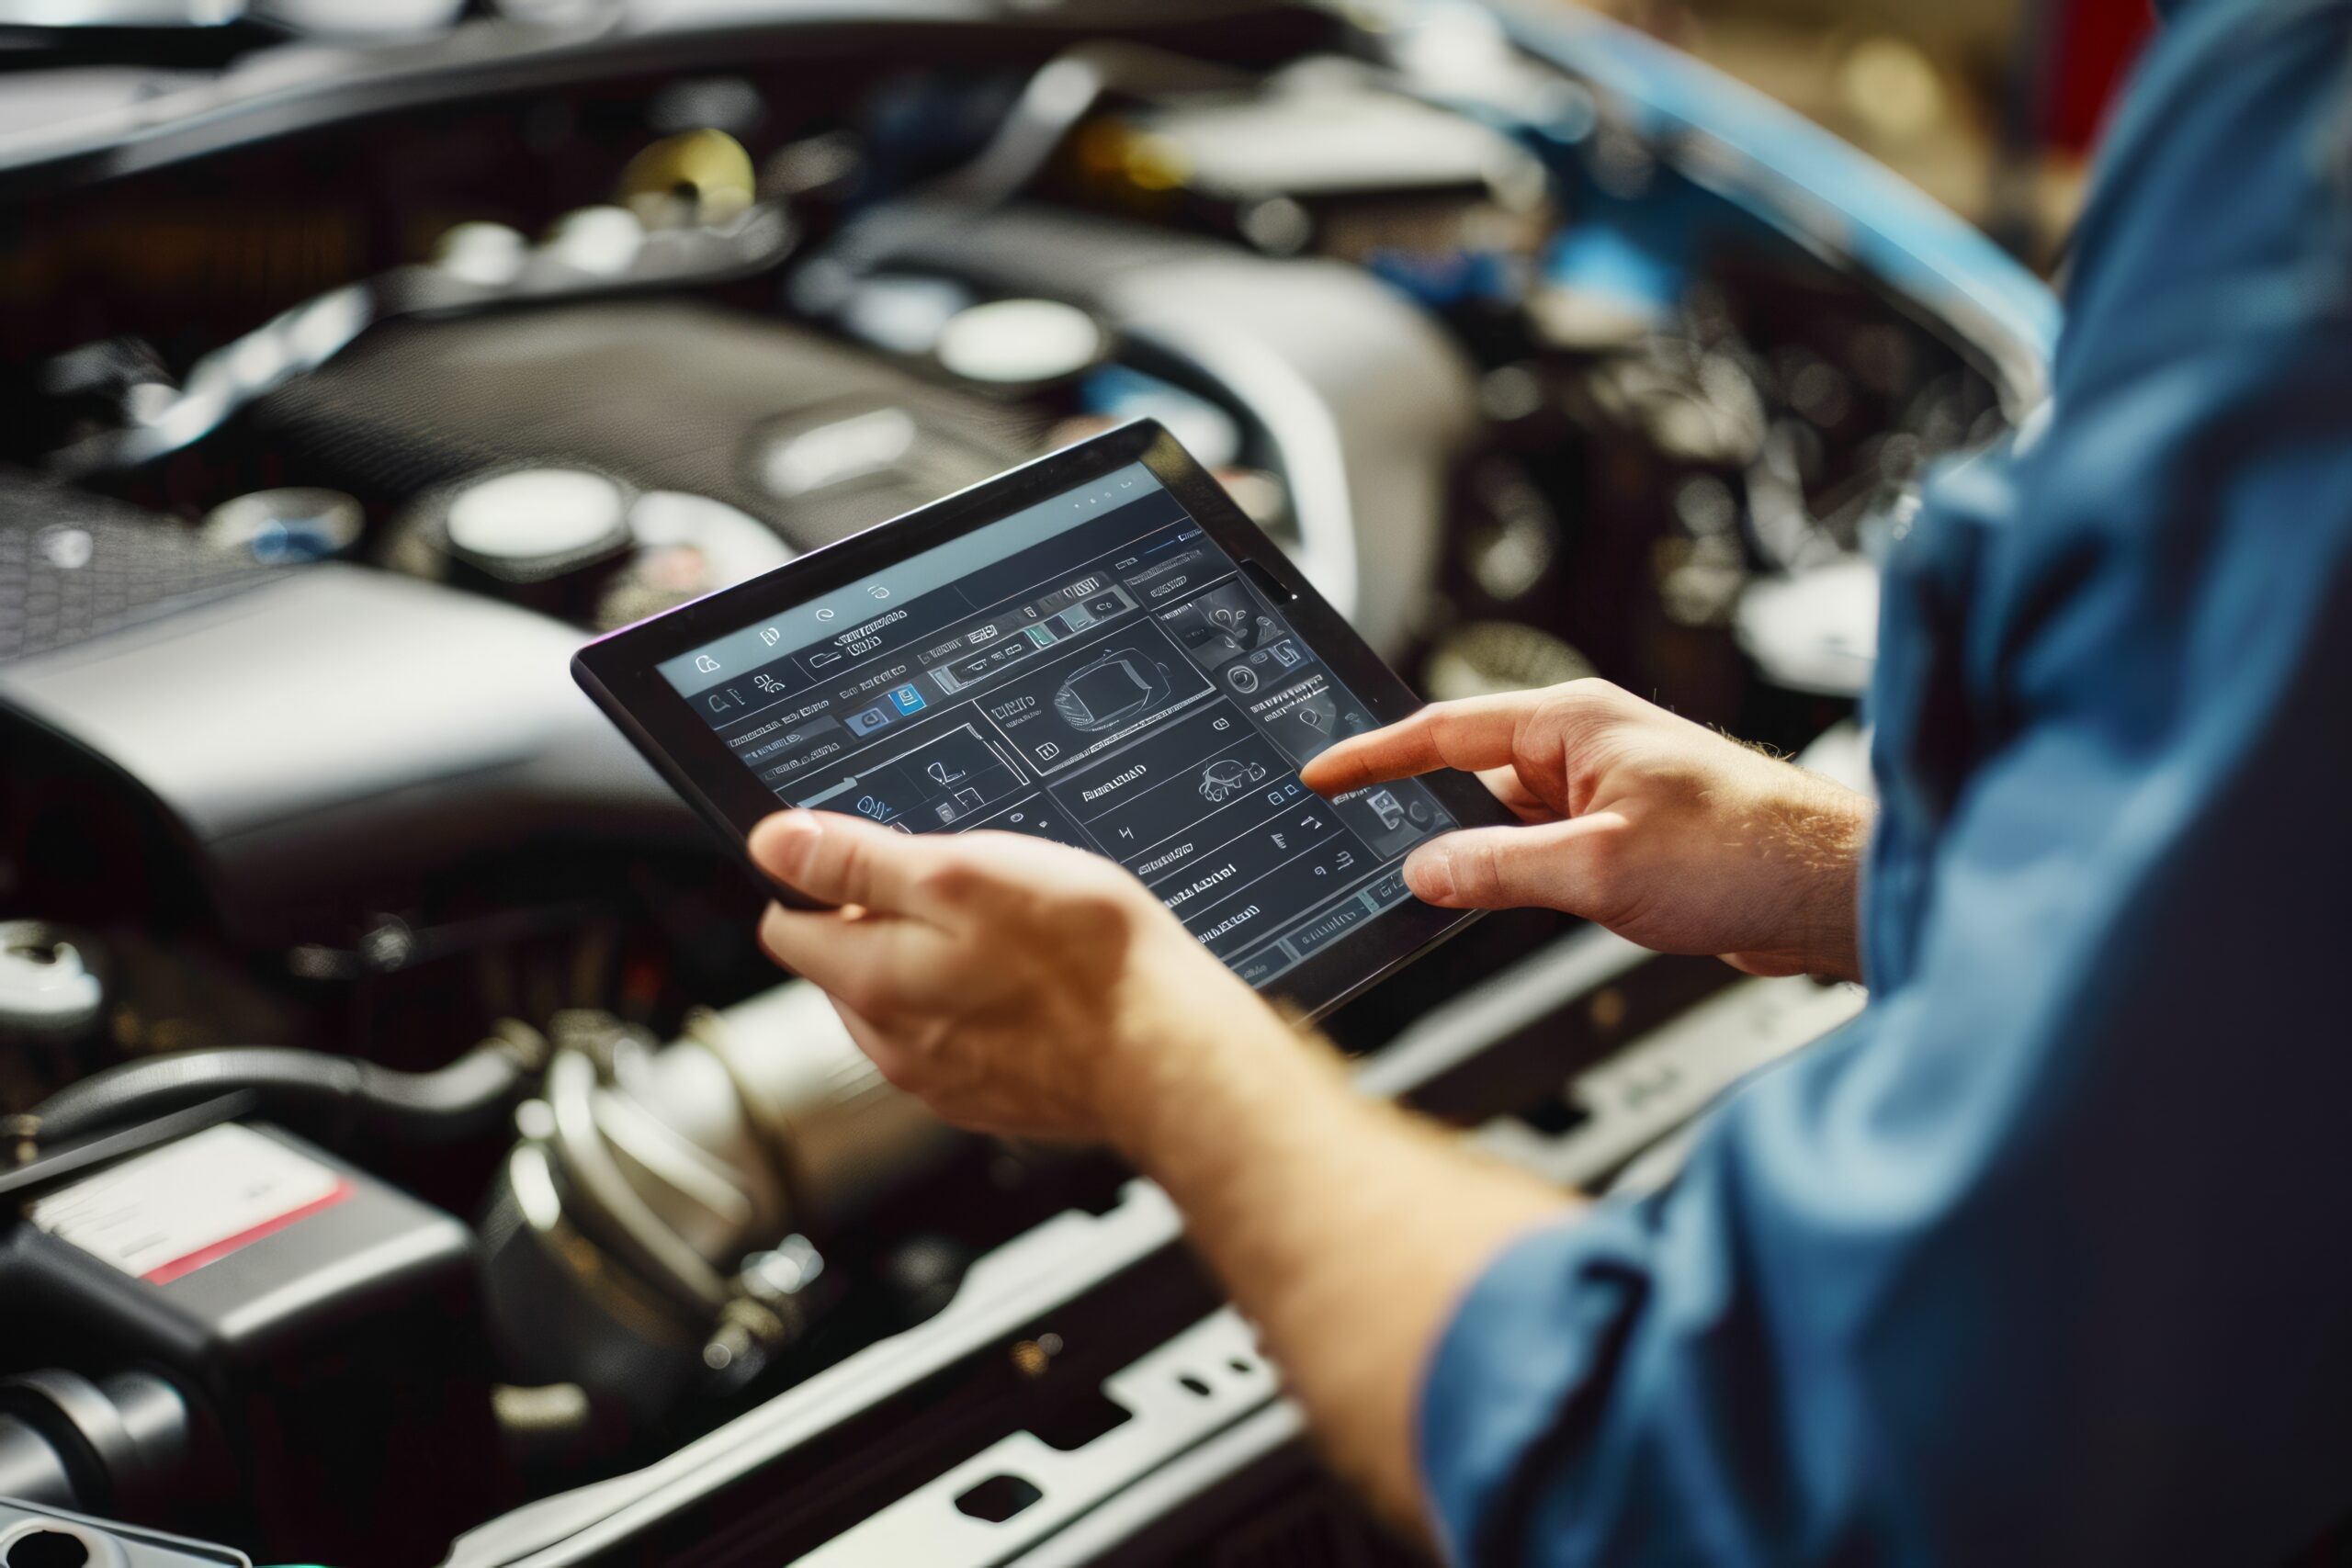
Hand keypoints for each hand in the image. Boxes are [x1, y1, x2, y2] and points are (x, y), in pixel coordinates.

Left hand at [748, 810, 1286, 1141]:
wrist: (1170, 1052)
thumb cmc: (1083, 961)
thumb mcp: (962, 872)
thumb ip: (857, 860)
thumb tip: (774, 841)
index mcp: (871, 982)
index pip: (787, 925)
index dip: (827, 880)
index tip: (880, 862)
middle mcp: (891, 1046)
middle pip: (847, 966)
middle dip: (889, 924)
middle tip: (972, 896)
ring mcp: (942, 1080)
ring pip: (907, 1003)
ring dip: (942, 966)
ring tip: (1018, 940)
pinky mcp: (991, 1098)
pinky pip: (960, 1039)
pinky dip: (986, 1009)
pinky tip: (1040, 987)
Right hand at [1302, 680, 1870, 979]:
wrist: (1830, 891)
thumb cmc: (1746, 851)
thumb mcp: (1598, 868)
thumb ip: (1499, 868)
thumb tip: (1428, 870)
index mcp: (1573, 724)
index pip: (1444, 730)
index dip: (1375, 755)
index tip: (1322, 772)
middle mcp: (1586, 748)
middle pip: (1471, 777)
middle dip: (1421, 815)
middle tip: (1365, 852)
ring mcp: (1606, 793)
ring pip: (1507, 822)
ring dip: (1478, 856)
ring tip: (1437, 893)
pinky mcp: (1625, 838)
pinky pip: (1542, 851)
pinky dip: (1513, 876)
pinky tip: (1498, 908)